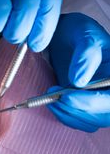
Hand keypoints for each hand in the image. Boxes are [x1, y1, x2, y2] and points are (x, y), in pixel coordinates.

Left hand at [48, 13, 109, 131]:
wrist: (67, 38)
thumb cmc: (79, 31)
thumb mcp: (84, 33)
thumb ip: (86, 53)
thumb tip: (79, 81)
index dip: (92, 102)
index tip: (67, 97)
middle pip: (104, 115)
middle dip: (77, 110)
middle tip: (53, 97)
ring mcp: (102, 100)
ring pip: (91, 122)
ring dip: (68, 114)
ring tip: (49, 96)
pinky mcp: (88, 106)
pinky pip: (81, 121)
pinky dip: (65, 116)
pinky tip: (53, 102)